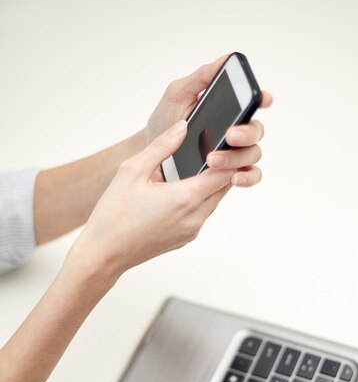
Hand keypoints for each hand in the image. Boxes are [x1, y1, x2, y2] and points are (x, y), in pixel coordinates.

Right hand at [67, 120, 234, 282]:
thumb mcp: (132, 170)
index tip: (228, 140)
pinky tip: (184, 187)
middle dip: (224, 167)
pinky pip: (202, 213)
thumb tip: (182, 127)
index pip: (225, 172)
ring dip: (212, 183)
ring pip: (214, 200)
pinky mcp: (186, 238)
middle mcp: (195, 217)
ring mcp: (192, 231)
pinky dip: (200, 198)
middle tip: (216, 146)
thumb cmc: (114, 214)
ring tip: (201, 164)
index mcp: (185, 199)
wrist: (104, 254)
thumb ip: (162, 146)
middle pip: (224, 187)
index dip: (230, 155)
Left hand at [145, 55, 272, 185]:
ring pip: (253, 154)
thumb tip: (224, 60)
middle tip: (228, 135)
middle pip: (256, 130)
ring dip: (236, 157)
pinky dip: (247, 177)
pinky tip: (235, 177)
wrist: (151, 153)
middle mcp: (236, 130)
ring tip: (212, 161)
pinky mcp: (230, 174)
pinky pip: (250, 176)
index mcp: (227, 109)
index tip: (261, 99)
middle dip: (245, 133)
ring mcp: (235, 153)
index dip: (260, 99)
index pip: (251, 102)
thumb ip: (200, 77)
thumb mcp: (177, 94)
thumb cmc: (165, 120)